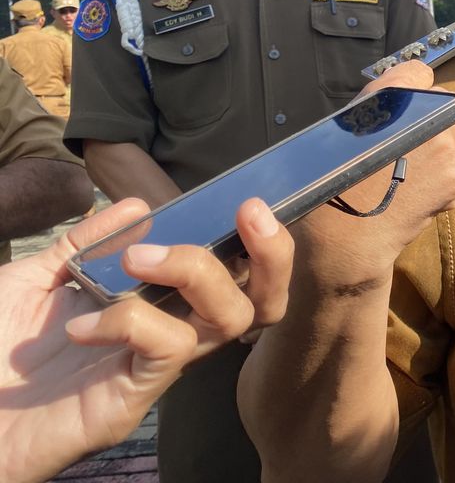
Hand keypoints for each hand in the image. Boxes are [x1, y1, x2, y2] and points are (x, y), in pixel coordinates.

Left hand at [0, 196, 292, 482]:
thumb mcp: (36, 278)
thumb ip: (85, 243)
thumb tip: (140, 206)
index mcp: (159, 306)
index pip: (237, 276)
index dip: (262, 243)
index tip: (247, 202)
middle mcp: (171, 335)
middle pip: (261, 301)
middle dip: (270, 254)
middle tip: (249, 212)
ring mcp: (156, 370)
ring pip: (230, 320)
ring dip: (197, 272)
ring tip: (138, 259)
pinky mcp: (133, 400)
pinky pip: (168, 348)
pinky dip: (134, 321)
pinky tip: (82, 325)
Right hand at [289, 60, 454, 280]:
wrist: (346, 237)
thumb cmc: (332, 184)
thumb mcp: (344, 129)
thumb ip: (378, 106)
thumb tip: (406, 91)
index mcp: (391, 94)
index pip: (418, 73)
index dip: (409, 92)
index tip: (401, 109)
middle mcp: (423, 113)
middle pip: (436, 109)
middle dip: (421, 127)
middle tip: (395, 154)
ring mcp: (445, 145)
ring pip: (447, 140)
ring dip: (432, 155)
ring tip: (402, 177)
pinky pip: (452, 169)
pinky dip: (439, 181)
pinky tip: (412, 194)